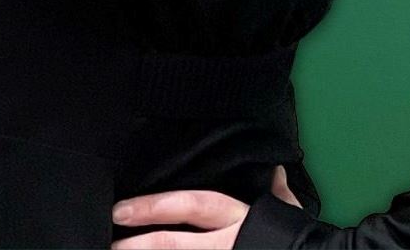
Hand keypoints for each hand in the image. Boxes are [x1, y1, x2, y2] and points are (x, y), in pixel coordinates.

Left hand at [110, 167, 302, 247]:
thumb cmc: (301, 239)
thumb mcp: (287, 211)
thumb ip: (275, 190)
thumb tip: (275, 168)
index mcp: (236, 218)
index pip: (190, 206)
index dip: (154, 207)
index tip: (121, 210)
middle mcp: (225, 244)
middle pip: (173, 243)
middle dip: (138, 243)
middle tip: (108, 242)